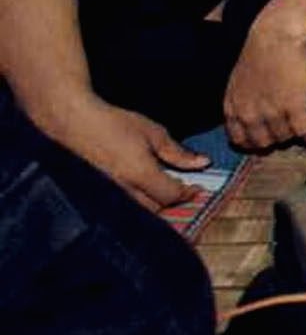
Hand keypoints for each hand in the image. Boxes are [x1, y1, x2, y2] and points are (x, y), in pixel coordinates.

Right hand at [40, 94, 206, 209]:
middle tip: (182, 187)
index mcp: (140, 174)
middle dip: (172, 200)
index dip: (187, 194)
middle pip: (157, 208)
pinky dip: (138, 202)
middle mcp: (124, 190)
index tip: (197, 188)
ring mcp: (108, 195)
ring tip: (163, 188)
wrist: (75, 123)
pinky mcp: (98, 195)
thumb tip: (202, 163)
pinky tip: (142, 189)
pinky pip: (124, 206)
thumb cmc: (114, 124)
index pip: (171, 195)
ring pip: (139, 211)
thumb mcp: (153, 133)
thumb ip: (177, 152)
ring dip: (155, 204)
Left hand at [224, 16, 305, 150]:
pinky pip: (304, 133)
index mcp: (233, 108)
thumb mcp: (238, 82)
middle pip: (263, 143)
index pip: (239, 141)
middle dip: (274, 140)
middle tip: (286, 133)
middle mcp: (249, 115)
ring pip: (284, 138)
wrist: (275, 36)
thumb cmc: (259, 52)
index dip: (253, 143)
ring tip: (302, 129)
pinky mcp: (294, 108)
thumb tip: (250, 118)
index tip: (264, 141)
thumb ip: (241, 103)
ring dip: (294, 135)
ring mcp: (271, 113)